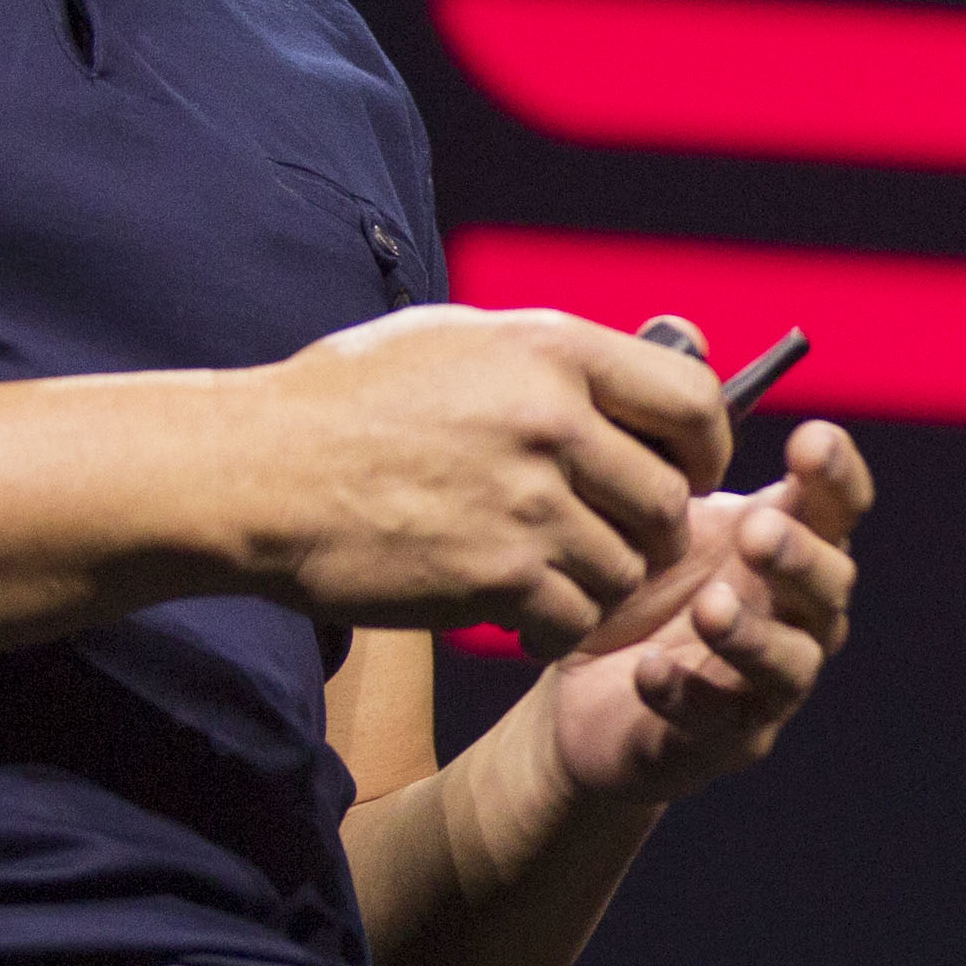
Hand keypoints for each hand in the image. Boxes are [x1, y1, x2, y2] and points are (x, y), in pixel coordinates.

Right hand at [239, 308, 730, 646]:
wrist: (259, 474)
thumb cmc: (349, 401)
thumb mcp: (460, 340)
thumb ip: (560, 356)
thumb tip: (658, 363)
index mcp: (554, 352)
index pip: (695, 402)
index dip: (706, 446)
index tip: (688, 469)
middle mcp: (554, 424)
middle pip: (669, 501)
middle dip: (648, 530)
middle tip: (608, 536)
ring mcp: (528, 506)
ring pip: (626, 570)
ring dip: (597, 581)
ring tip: (548, 569)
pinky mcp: (497, 579)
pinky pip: (574, 620)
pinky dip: (554, 624)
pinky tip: (517, 607)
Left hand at [537, 419, 870, 805]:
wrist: (585, 687)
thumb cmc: (639, 581)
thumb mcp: (651, 505)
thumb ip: (673, 432)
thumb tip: (682, 332)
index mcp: (792, 544)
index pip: (839, 506)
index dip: (837, 476)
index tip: (810, 440)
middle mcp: (797, 613)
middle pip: (831, 584)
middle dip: (799, 555)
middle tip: (755, 528)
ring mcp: (767, 682)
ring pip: (791, 662)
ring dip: (755, 635)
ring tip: (711, 608)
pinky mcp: (723, 741)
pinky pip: (717, 722)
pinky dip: (687, 695)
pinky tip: (650, 672)